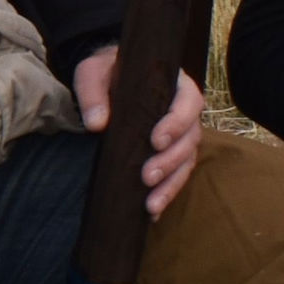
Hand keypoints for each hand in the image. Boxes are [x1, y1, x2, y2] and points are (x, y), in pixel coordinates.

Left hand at [75, 52, 202, 215]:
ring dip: (171, 184)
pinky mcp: (169, 153)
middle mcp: (183, 111)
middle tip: (147, 176)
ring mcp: (179, 135)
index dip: (177, 123)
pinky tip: (152, 212)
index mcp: (175, 85)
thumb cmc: (105, 70)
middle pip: (191, 138)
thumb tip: (96, 124)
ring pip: (186, 161)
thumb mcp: (93, 72)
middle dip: (171, 161)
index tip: (155, 141)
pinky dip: (166, 193)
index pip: (188, 103)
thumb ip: (93, 92)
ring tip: (151, 204)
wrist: (107, 78)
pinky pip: (176, 175)